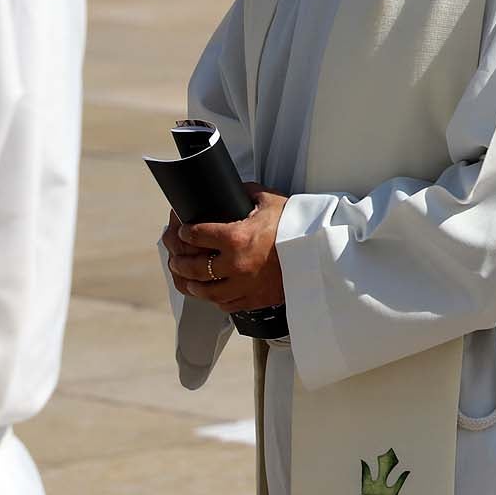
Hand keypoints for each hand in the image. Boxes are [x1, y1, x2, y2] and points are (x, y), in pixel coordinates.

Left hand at [165, 184, 288, 312]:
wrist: (319, 255)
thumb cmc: (297, 228)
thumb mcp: (271, 202)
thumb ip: (248, 193)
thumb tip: (235, 189)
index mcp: (237, 238)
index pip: (197, 235)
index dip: (185, 231)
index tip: (183, 231)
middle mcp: (236, 265)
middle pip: (193, 267)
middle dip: (179, 260)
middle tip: (176, 257)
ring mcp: (243, 286)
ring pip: (204, 291)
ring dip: (191, 284)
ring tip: (186, 277)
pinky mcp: (252, 300)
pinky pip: (224, 304)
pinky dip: (214, 298)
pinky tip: (211, 291)